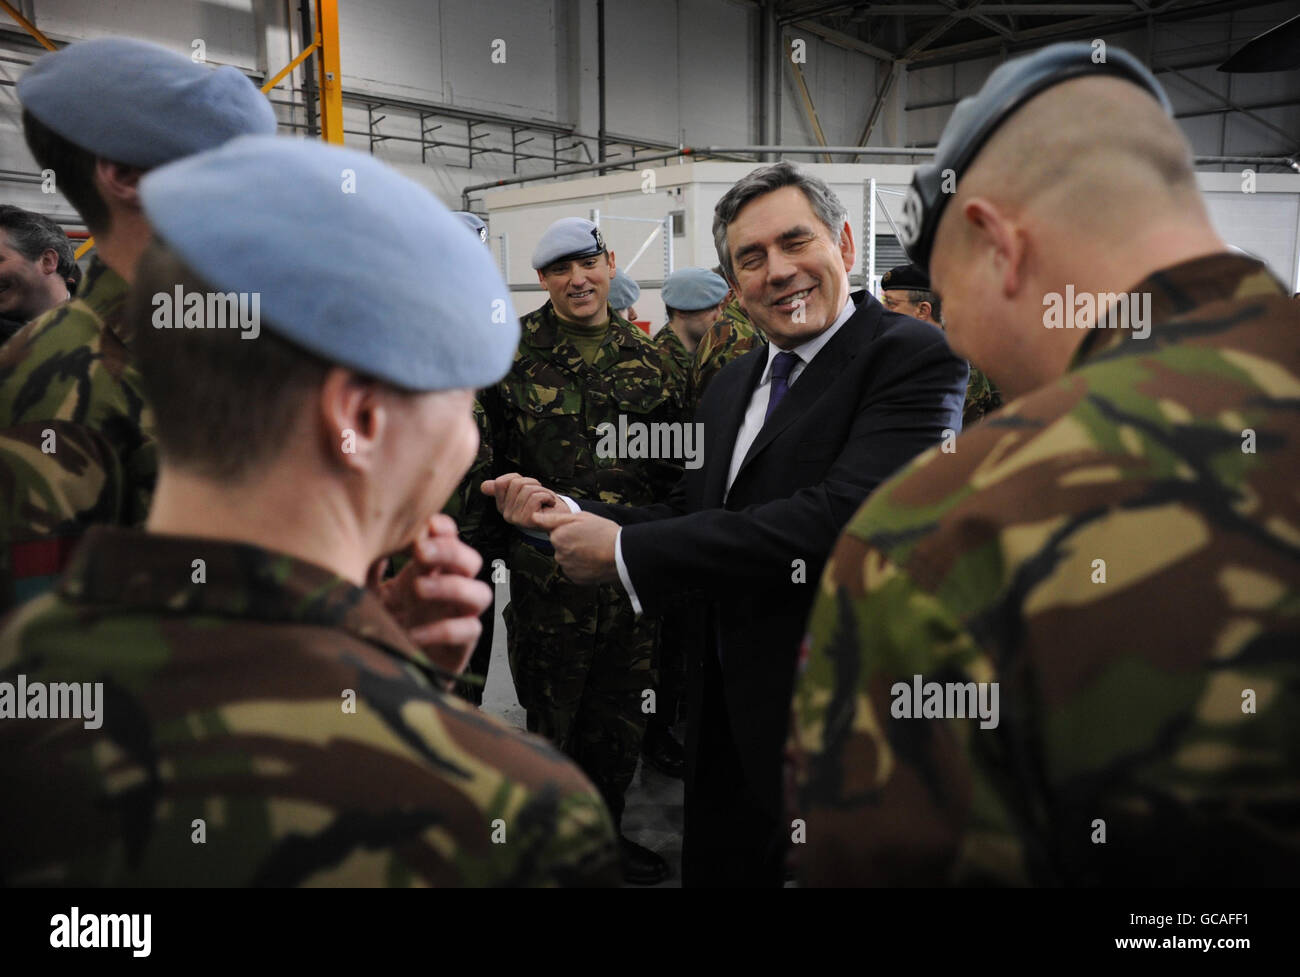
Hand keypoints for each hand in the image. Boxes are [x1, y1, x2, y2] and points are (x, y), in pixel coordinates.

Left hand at [370, 514, 491, 680]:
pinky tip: (414, 633)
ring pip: (481, 593)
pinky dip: (443, 630)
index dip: (445, 529)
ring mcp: (459, 616)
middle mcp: (450, 589)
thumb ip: (368, 567)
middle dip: (450, 551)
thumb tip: (368, 538)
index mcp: (430, 570)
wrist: (387, 671)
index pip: (450, 539)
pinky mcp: (462, 645)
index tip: (427, 524)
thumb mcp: (368, 592)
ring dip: (453, 586)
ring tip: (418, 589)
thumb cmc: (380, 623)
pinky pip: (468, 630)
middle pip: (471, 560)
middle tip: (420, 552)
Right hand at [480, 472, 561, 528]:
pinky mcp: (528, 521)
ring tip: (546, 500)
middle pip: (516, 484)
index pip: (501, 482)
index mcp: (502, 506)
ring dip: (543, 491)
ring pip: (528, 490)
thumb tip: (484, 486)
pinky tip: (550, 504)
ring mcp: (516, 519)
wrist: (560, 519)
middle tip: (540, 493)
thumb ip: (505, 487)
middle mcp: (506, 514)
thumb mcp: (523, 492)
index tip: (527, 486)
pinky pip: (536, 497)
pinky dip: (548, 497)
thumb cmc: (542, 503)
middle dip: (533, 484)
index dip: (516, 478)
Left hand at [532, 509, 619, 584]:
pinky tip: (593, 561)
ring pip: (567, 558)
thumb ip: (554, 518)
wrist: (621, 556)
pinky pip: (574, 570)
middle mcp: (558, 553)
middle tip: (591, 539)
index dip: (569, 529)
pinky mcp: (574, 578)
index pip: (555, 531)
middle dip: (572, 542)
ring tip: (594, 551)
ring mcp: (566, 567)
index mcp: (558, 536)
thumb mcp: (581, 517)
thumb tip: (534, 518)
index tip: (582, 530)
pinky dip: (581, 567)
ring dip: (576, 555)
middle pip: (561, 545)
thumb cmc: (604, 533)